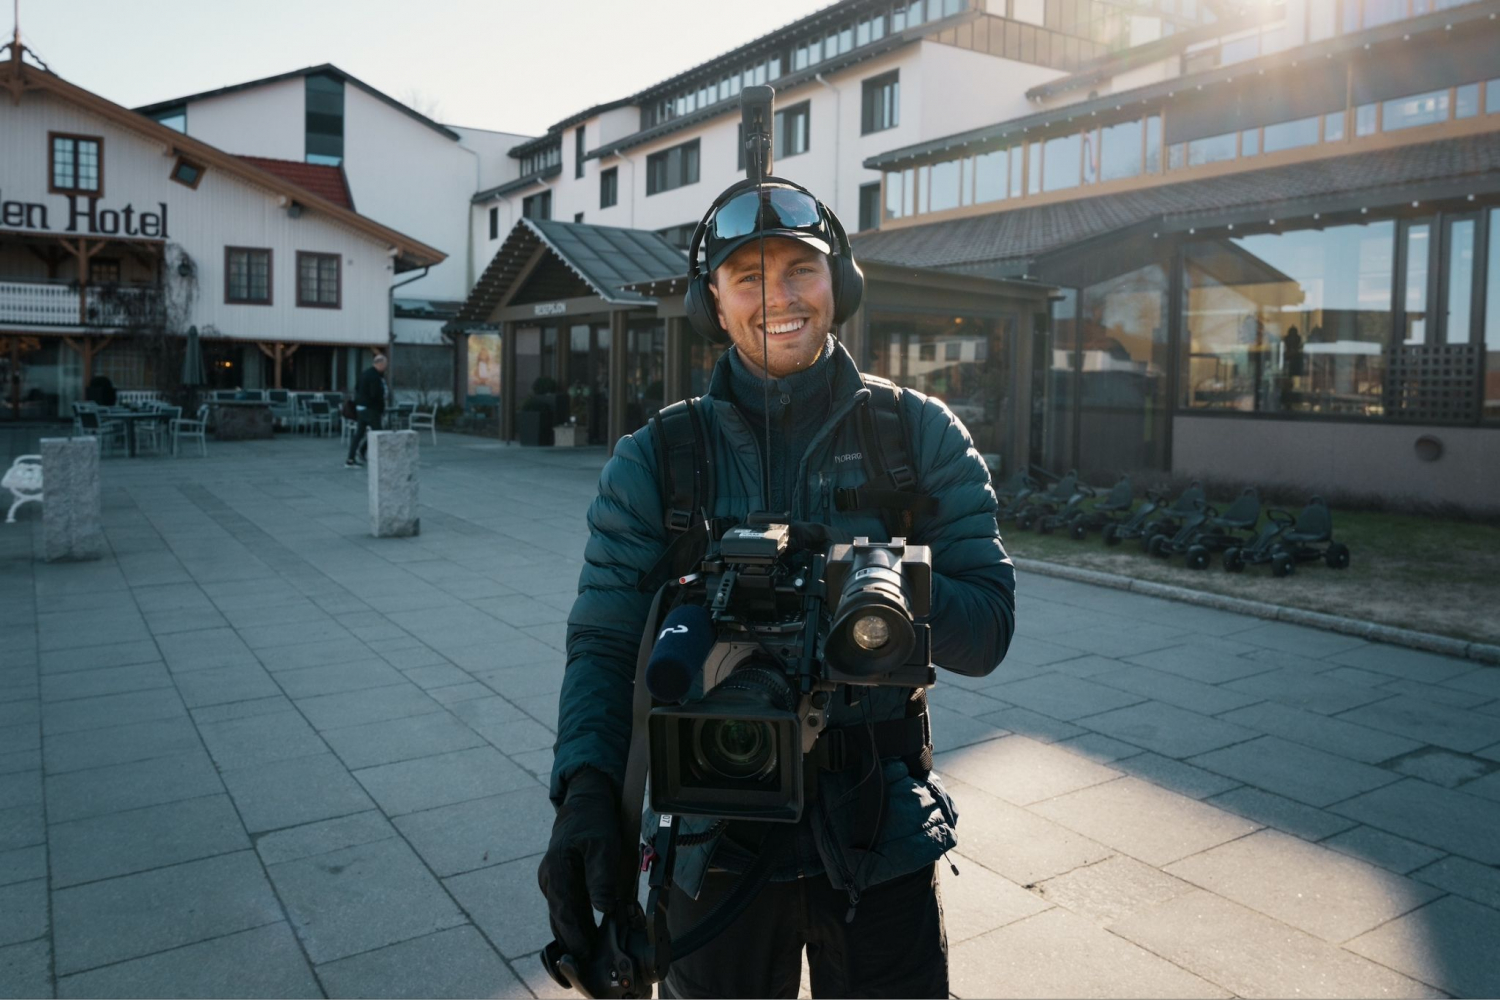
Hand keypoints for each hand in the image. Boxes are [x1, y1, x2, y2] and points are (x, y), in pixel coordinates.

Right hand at [537, 768, 622, 960]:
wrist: (584, 804)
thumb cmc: (594, 821)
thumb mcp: (603, 845)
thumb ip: (602, 877)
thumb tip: (604, 908)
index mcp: (556, 868)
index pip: (564, 910)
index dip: (574, 934)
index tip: (584, 953)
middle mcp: (549, 878)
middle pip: (560, 917)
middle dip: (575, 939)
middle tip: (590, 960)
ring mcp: (552, 881)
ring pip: (562, 914)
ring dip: (575, 933)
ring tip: (591, 953)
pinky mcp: (560, 883)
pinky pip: (566, 906)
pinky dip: (576, 921)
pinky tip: (589, 934)